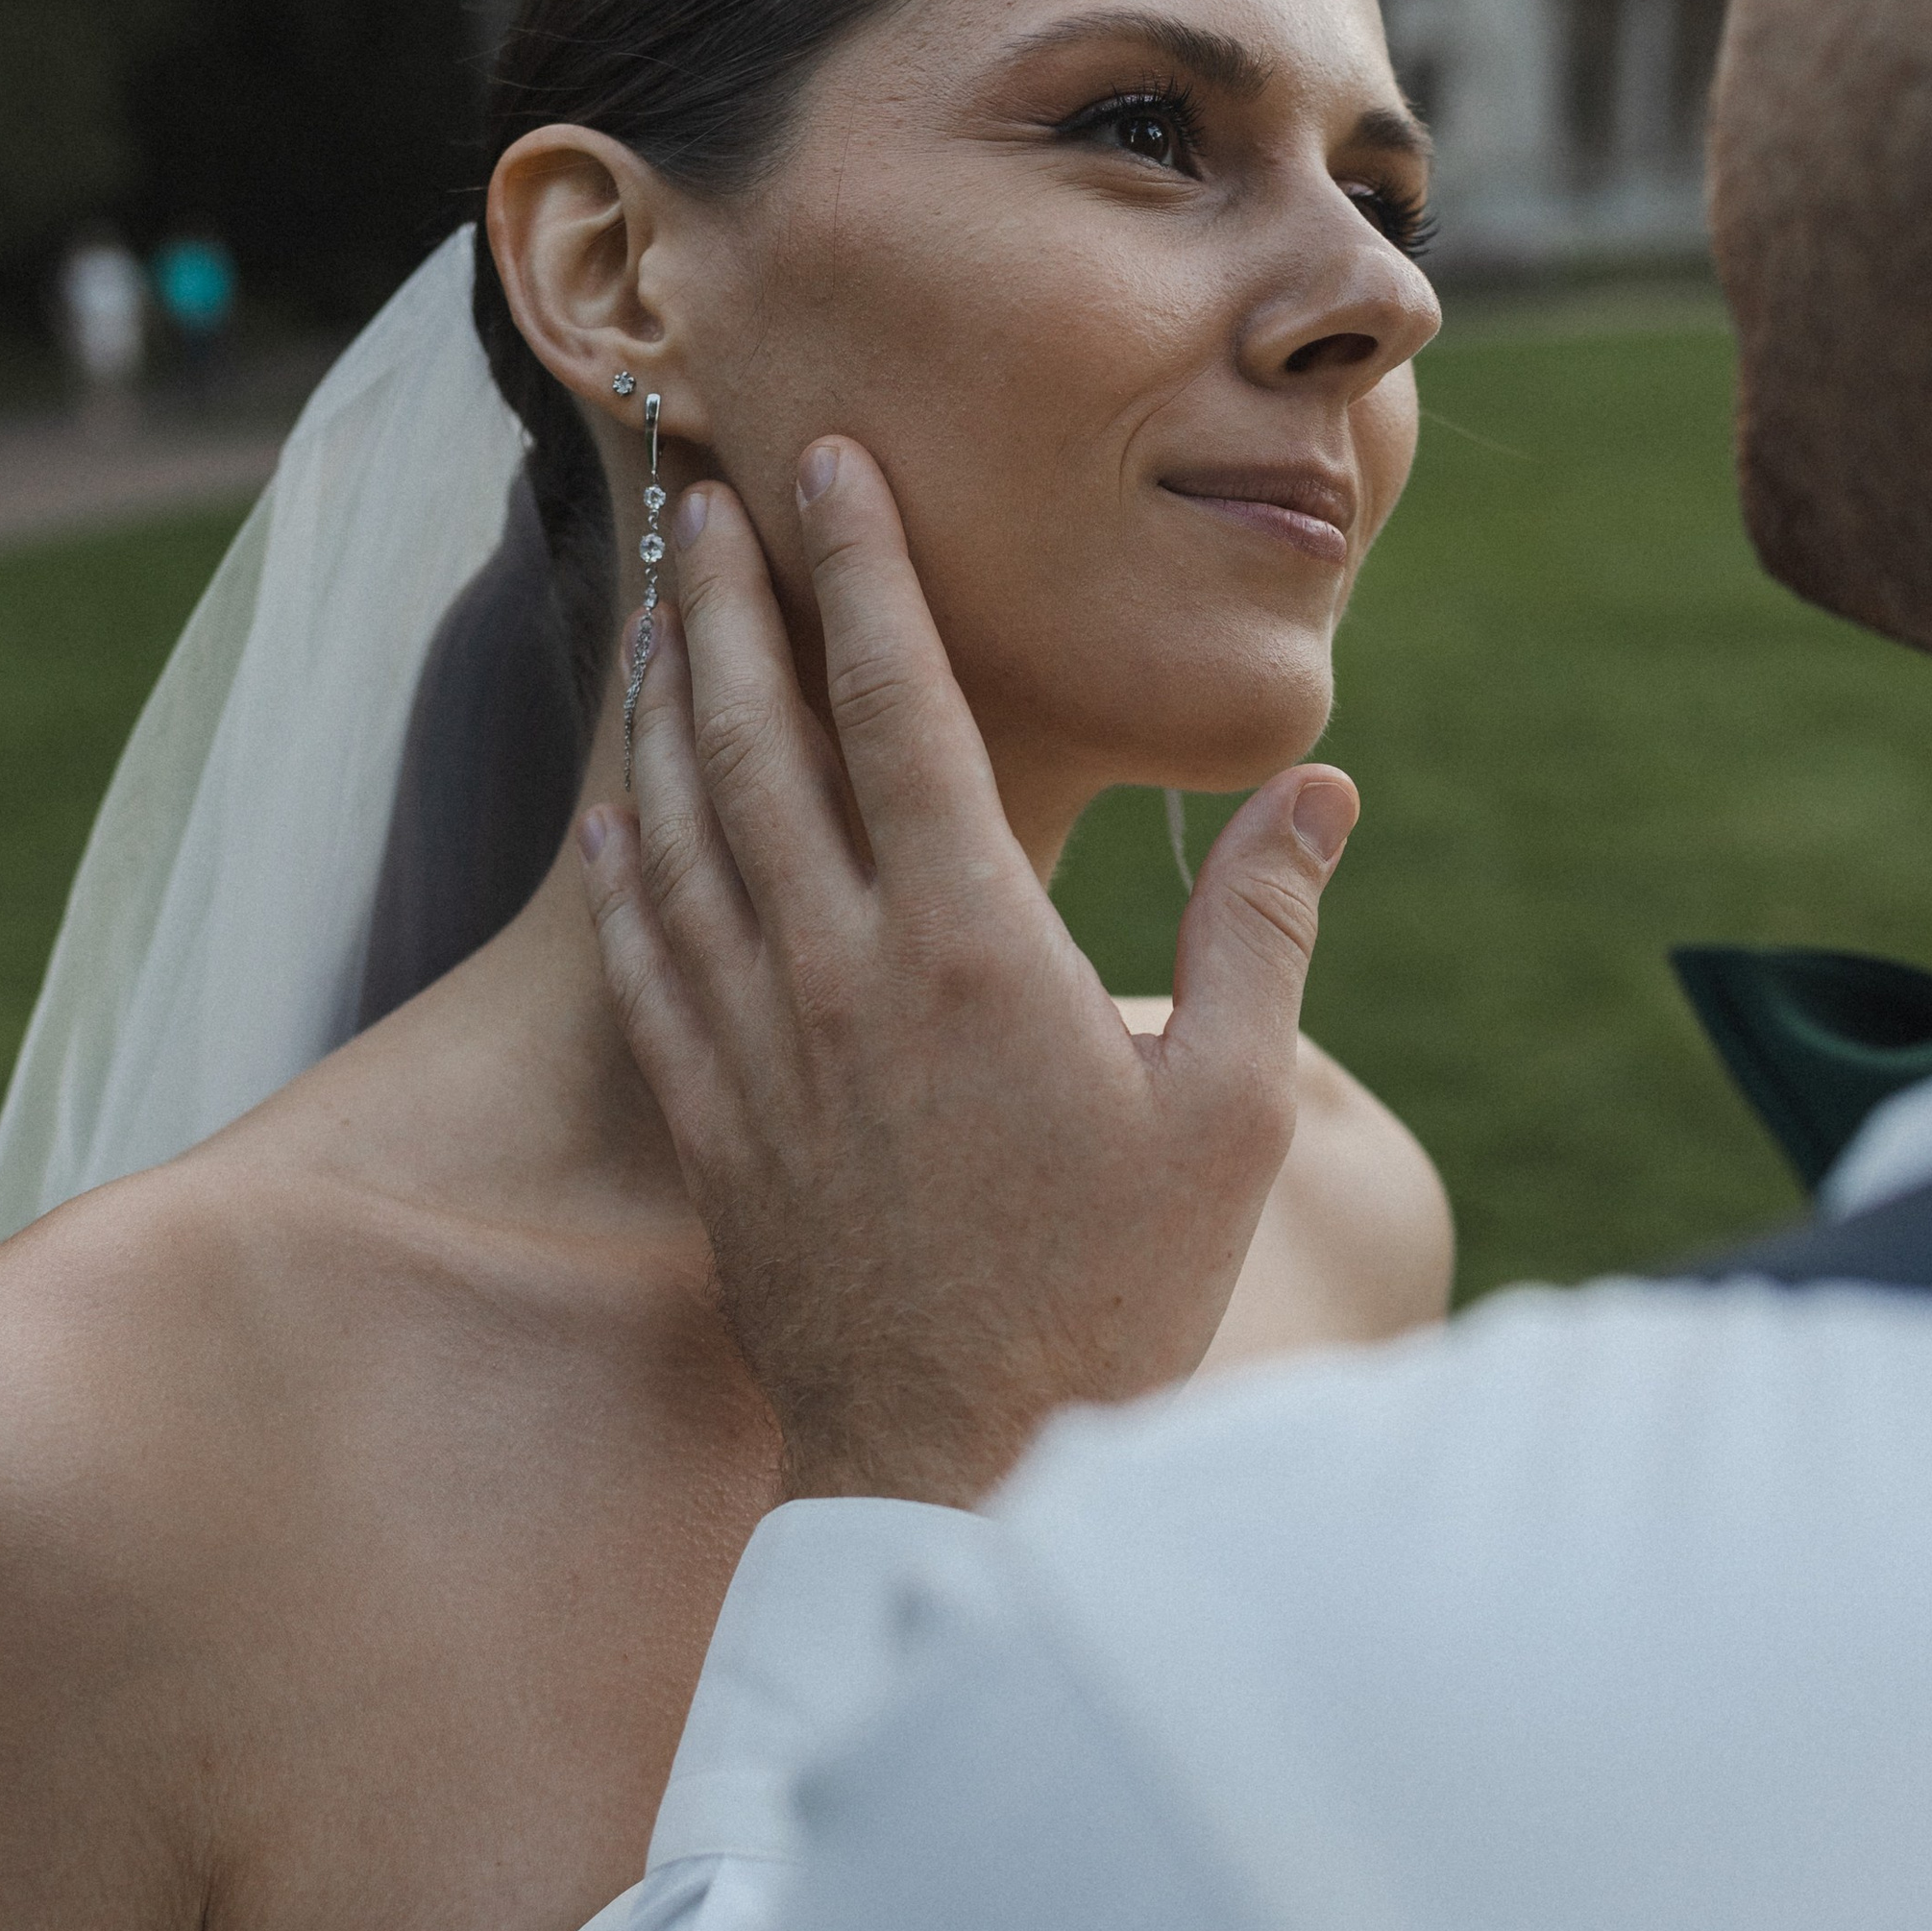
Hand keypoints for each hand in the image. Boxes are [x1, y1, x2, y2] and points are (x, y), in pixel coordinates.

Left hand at [577, 442, 1358, 1506]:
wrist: (957, 1466)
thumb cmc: (1113, 1297)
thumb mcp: (1234, 1115)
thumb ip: (1263, 934)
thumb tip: (1320, 791)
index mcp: (972, 948)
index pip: (901, 708)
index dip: (861, 571)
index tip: (829, 464)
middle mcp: (840, 974)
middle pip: (757, 740)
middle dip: (726, 599)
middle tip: (701, 492)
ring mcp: (758, 1049)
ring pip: (681, 832)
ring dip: (660, 704)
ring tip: (654, 606)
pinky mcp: (715, 1125)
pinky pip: (643, 962)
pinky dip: (622, 868)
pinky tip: (611, 807)